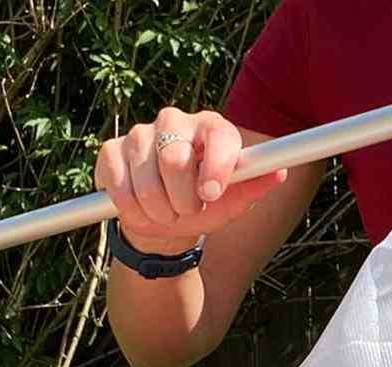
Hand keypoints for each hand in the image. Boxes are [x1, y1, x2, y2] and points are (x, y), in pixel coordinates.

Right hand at [95, 106, 287, 255]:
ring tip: (166, 213)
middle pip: (175, 160)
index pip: (219, 137)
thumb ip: (254, 186)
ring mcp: (140, 133)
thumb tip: (280, 172)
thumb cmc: (204, 205)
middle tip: (188, 210)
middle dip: (182, 200)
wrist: (164, 220)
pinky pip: (118, 186)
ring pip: (146, 182)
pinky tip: (141, 208)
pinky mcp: (111, 151)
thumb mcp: (233, 202)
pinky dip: (131, 209)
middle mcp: (174, 121)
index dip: (215, 168)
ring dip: (158, 211)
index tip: (210, 195)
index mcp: (211, 128)